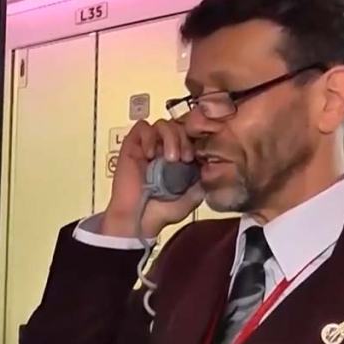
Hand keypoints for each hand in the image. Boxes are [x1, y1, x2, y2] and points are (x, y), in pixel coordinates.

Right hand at [100, 119, 204, 237]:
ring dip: (170, 137)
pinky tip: (150, 154)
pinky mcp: (132, 146)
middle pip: (179, 125)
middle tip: (184, 158)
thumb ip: (203, 179)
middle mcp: (165, 149)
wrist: (139, 220)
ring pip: (163, 124)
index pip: (191, 135)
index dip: (196, 140)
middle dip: (185, 139)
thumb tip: (211, 164)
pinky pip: (142, 127)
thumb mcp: (193, 197)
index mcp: (181, 158)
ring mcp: (149, 146)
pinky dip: (149, 136)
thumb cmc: (161, 212)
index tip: (197, 158)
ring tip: (169, 157)